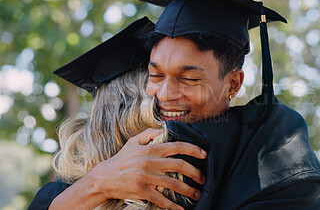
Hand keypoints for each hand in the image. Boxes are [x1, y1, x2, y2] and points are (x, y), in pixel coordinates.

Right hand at [88, 128, 206, 209]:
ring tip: (196, 194)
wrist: (104, 178)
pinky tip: (181, 209)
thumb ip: (148, 134)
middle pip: (180, 166)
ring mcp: (147, 177)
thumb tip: (162, 129)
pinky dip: (173, 206)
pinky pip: (162, 199)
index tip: (204, 154)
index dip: (193, 149)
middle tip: (203, 179)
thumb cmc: (120, 160)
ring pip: (174, 184)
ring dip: (189, 190)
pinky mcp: (142, 191)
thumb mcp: (133, 142)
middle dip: (195, 173)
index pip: (177, 146)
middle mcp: (151, 162)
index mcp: (151, 149)